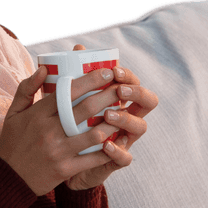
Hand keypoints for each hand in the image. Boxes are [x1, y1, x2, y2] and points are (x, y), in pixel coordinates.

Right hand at [0, 49, 155, 194]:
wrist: (8, 178)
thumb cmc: (12, 142)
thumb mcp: (13, 113)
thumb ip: (27, 88)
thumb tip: (44, 68)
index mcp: (38, 115)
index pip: (67, 91)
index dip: (90, 80)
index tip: (107, 72)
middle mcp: (49, 131)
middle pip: (86, 109)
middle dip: (109, 96)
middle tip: (122, 88)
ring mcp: (58, 151)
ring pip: (94, 134)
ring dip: (113, 123)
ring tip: (124, 114)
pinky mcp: (65, 169)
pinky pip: (93, 159)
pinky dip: (108, 150)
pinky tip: (119, 141)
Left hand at [62, 44, 158, 190]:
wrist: (58, 160)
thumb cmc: (68, 124)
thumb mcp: (69, 100)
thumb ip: (76, 76)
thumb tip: (78, 48)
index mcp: (118, 100)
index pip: (133, 82)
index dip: (128, 76)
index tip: (113, 70)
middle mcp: (126, 117)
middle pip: (148, 101)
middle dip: (137, 93)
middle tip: (118, 90)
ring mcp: (124, 138)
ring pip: (140, 127)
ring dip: (126, 119)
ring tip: (108, 115)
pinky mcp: (116, 160)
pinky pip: (125, 157)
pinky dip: (118, 151)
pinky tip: (106, 145)